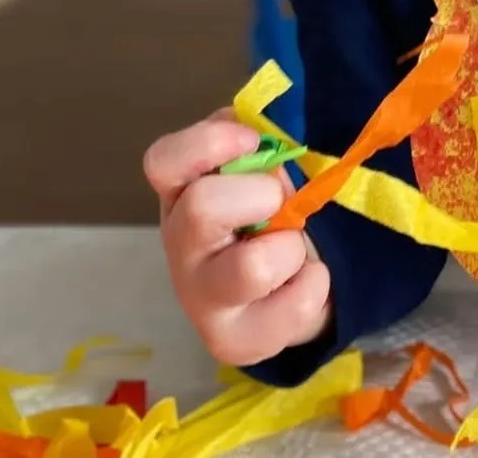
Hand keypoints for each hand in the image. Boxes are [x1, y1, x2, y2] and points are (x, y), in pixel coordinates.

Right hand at [144, 113, 331, 366]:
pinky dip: (315, 283)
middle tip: (280, 201)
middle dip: (263, 195)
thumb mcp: (265, 165)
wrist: (292, 281)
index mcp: (182, 190)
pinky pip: (293, 305)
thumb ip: (265, 142)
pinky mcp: (230, 342)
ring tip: (292, 247)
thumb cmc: (272, 210)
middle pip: (202, 209)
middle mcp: (180, 244)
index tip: (251, 141)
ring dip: (290, 247)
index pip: (163, 161)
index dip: (210, 144)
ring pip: (252, 267)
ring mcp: (199, 298)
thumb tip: (278, 135)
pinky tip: (305, 279)